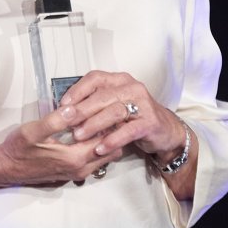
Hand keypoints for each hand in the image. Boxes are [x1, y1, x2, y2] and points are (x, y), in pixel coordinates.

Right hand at [0, 105, 122, 186]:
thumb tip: (73, 109)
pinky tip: (86, 133)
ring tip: (96, 121)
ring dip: (105, 140)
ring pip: (105, 157)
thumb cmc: (18, 150)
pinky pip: (95, 160)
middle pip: (112, 150)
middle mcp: (81, 169)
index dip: (108, 123)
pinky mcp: (72, 173)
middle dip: (112, 132)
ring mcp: (77, 173)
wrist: (6, 168)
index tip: (105, 108)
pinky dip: (97, 147)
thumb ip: (54, 121)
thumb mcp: (32, 131)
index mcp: (75, 158)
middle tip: (104, 113)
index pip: (106, 139)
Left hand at [59, 70, 186, 163]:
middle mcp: (132, 88)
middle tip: (65, 122)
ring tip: (78, 136)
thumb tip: (66, 111)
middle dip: (81, 110)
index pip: (95, 78)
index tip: (63, 104)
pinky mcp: (150, 122)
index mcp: (119, 80)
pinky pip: (128, 131)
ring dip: (93, 125)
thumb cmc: (133, 117)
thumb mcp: (112, 105)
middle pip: (102, 96)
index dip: (77, 90)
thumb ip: (94, 104)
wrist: (164, 131)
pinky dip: (112, 140)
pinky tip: (99, 148)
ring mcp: (143, 104)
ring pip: (113, 112)